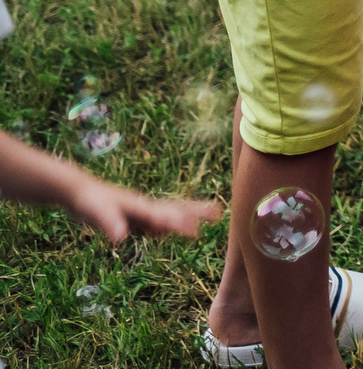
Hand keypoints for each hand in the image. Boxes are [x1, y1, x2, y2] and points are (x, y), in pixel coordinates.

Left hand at [68, 176, 221, 243]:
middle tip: (218, 212)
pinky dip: (164, 226)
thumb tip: (121, 238)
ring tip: (202, 221)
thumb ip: (110, 223)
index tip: (196, 231)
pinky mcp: (131, 217)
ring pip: (167, 214)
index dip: (179, 223)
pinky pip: (152, 223)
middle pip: (175, 209)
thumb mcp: (97, 213)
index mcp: (140, 207)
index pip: (164, 216)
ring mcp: (139, 211)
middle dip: (196, 211)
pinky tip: (163, 232)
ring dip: (186, 217)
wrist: (78, 191)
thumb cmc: (88, 201)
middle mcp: (144, 207)